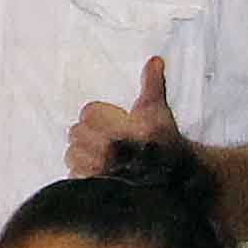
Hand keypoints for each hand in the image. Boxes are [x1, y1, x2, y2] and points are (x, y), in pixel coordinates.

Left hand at [66, 54, 181, 176]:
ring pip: (71, 155)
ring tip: (97, 154)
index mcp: (123, 128)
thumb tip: (155, 60)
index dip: (97, 114)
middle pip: (76, 132)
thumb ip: (152, 83)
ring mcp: (103, 170)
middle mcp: (111, 149)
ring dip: (81, 153)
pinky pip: (74, 175)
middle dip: (87, 133)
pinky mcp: (97, 188)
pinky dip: (81, 173)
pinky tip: (96, 170)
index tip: (110, 119)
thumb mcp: (158, 110)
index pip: (88, 112)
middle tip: (102, 137)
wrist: (175, 176)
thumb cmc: (164, 139)